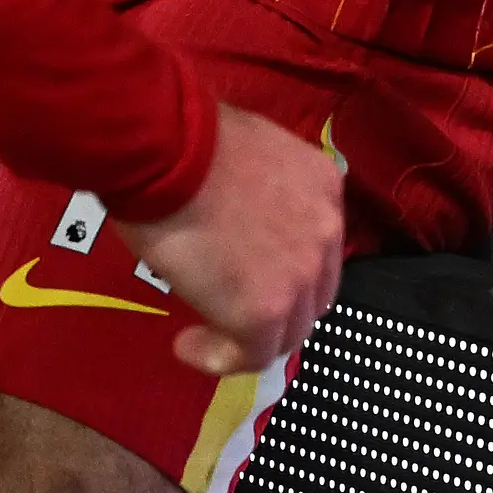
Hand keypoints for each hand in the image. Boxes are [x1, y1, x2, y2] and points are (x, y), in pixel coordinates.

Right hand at [122, 102, 348, 378]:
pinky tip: (188, 346)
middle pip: (312, 293)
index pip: (316, 245)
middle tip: (229, 306)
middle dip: (276, 307)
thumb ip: (259, 182)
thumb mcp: (247, 146)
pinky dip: (219, 357)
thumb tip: (235, 205)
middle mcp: (325, 232)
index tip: (245, 272)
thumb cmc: (187, 135)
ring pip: (287, 331)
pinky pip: (250, 355)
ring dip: (248, 338)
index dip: (285, 267)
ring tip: (204, 334)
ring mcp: (299, 276)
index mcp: (321, 185)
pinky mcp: (263, 312)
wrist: (167, 146)